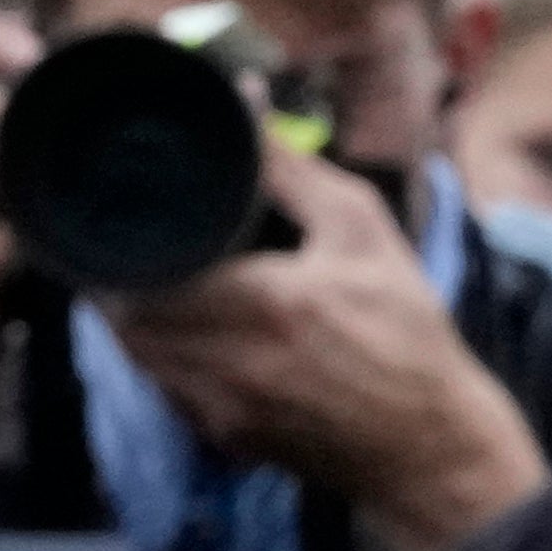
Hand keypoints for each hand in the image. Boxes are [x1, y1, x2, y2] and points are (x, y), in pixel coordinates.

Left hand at [112, 147, 548, 550]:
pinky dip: (161, 357)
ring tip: (151, 279)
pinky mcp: (223, 437)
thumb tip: (244, 107)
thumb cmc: (407, 330)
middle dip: (119, 278)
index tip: (128, 213)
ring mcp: (221, 407)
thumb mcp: (363, 233)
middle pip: (124, 315)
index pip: (145, 269)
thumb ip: (293, 171)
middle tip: (131, 242)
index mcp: (264, 302)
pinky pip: (163, 388)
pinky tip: (184, 331)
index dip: (121, 242)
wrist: (432, 443)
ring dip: (134, 317)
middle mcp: (231, 360)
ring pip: (136, 354)